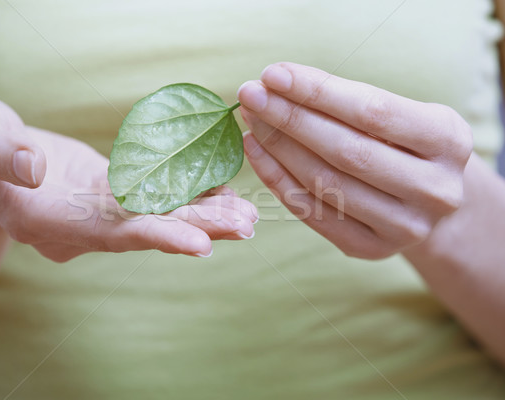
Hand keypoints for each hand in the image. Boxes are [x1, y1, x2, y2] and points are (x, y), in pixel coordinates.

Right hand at [0, 94, 256, 260]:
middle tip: (246, 226)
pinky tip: (221, 189)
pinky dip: (184, 194)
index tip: (199, 244)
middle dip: (194, 229)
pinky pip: (149, 197)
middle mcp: (76, 224)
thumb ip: (0, 154)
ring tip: (247, 215)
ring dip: (199, 216)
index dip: (153, 236)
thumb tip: (34, 167)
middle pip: (142, 231)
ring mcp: (94, 210)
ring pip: (152, 217)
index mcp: (43, 219)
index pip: (106, 234)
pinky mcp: (106, 191)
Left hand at [237, 62, 471, 258]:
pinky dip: (277, 180)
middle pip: (346, 150)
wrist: (428, 199)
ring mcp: (405, 227)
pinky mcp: (372, 249)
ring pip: (326, 184)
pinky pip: (313, 213)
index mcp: (448, 140)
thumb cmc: (404, 144)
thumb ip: (349, 102)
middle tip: (250, 95)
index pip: (372, 111)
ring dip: (278, 148)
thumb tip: (277, 84)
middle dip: (290, 118)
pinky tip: (257, 152)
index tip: (273, 74)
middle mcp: (434, 189)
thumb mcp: (400, 114)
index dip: (317, 92)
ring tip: (252, 120)